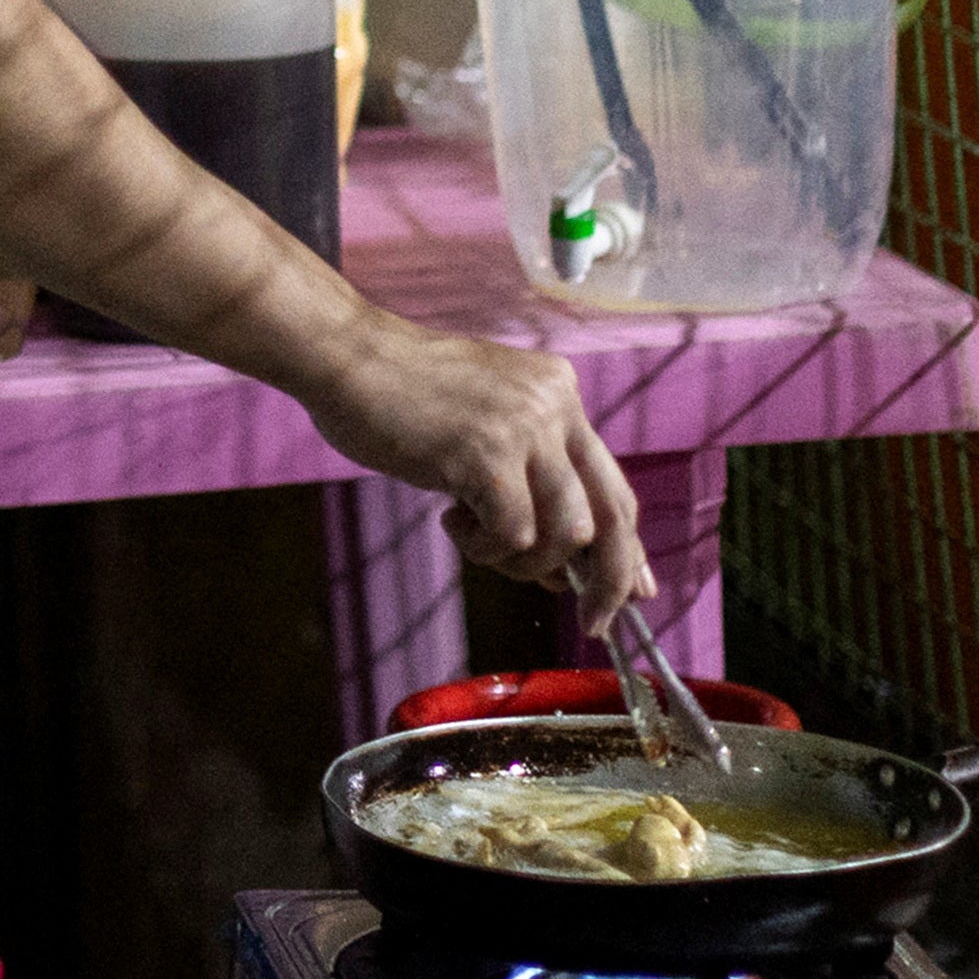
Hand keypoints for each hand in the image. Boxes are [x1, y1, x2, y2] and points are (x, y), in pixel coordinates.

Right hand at [296, 314, 652, 607]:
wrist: (343, 356)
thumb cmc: (397, 396)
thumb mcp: (484, 423)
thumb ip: (528, 477)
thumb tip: (564, 567)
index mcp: (559, 393)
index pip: (614, 484)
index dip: (628, 547)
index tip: (635, 591)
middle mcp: (555, 405)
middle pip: (612, 514)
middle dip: (609, 581)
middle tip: (595, 622)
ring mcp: (524, 427)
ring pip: (567, 532)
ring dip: (525, 561)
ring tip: (479, 540)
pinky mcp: (487, 453)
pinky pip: (512, 534)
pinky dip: (484, 548)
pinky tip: (452, 521)